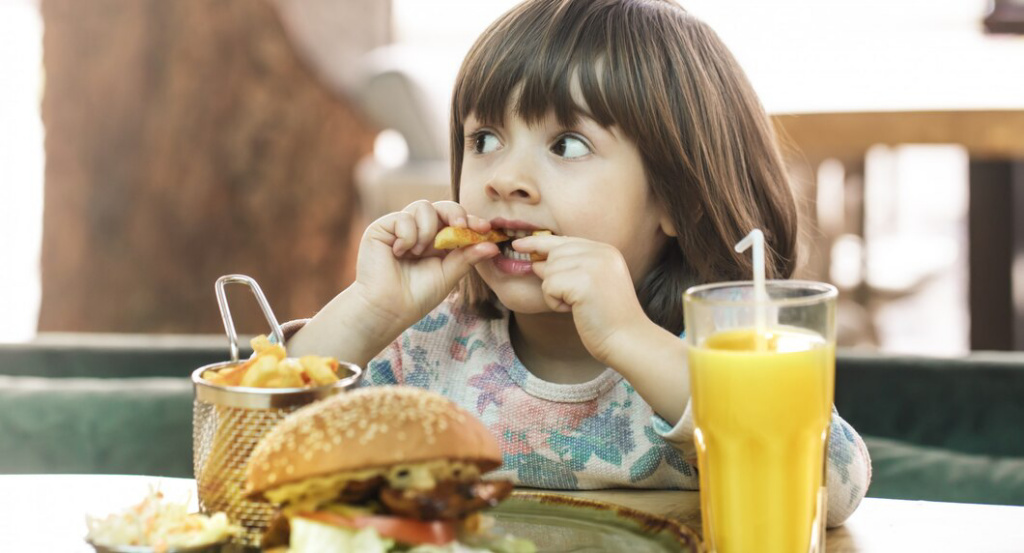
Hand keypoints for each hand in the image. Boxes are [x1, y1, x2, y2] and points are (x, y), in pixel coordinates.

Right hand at [353, 200, 498, 333]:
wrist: (388, 308)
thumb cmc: (417, 296)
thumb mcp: (449, 275)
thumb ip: (468, 258)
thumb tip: (493, 245)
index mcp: (438, 242)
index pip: (456, 222)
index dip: (471, 221)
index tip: (485, 228)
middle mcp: (420, 231)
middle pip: (442, 206)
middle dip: (455, 213)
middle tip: (460, 226)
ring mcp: (401, 228)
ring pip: (423, 207)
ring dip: (427, 230)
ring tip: (419, 253)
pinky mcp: (382, 228)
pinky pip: (403, 217)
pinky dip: (407, 236)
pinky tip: (400, 253)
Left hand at [512, 235, 649, 364]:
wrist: (627, 340)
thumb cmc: (608, 319)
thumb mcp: (591, 285)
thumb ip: (570, 268)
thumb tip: (536, 262)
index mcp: (605, 251)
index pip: (564, 240)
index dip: (539, 242)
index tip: (519, 244)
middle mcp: (600, 252)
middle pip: (553, 254)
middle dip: (552, 278)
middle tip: (571, 300)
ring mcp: (592, 264)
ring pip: (548, 270)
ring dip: (555, 293)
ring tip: (578, 306)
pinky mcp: (582, 280)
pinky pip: (548, 286)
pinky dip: (555, 302)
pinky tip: (574, 310)